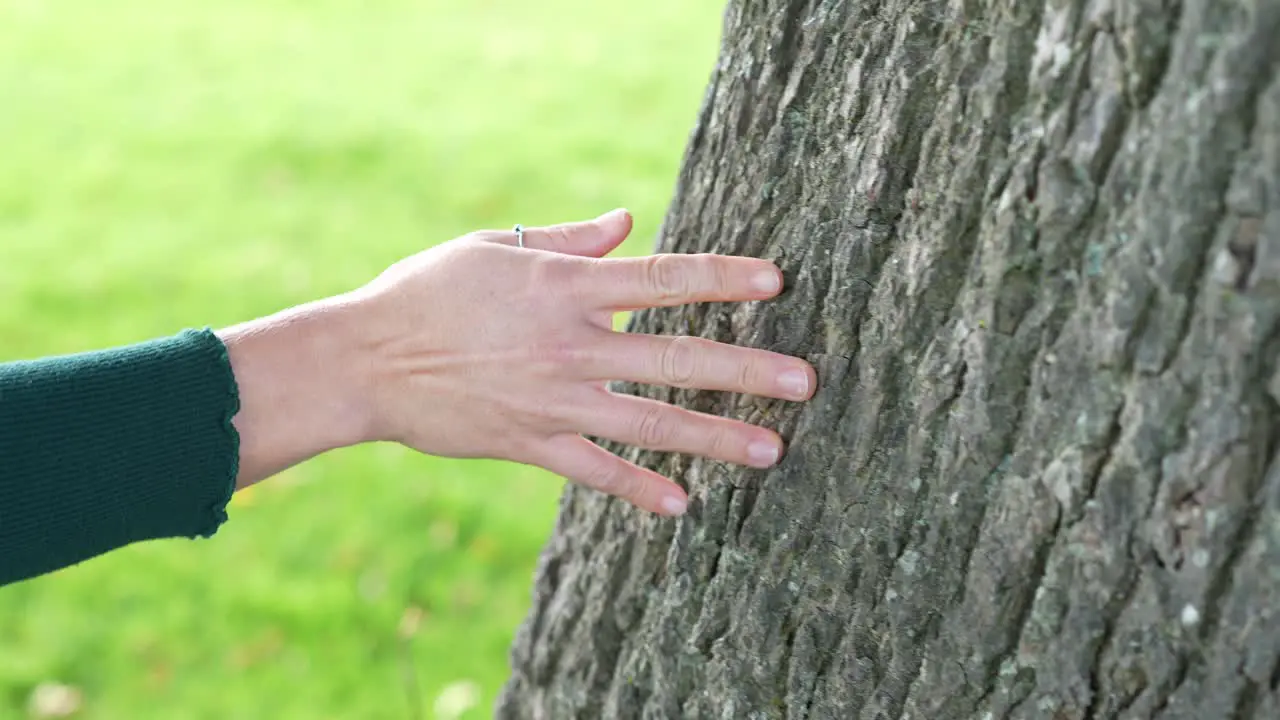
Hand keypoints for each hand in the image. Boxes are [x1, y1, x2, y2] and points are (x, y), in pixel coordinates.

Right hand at [348, 209, 814, 515]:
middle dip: (746, 369)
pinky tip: (683, 505)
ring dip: (714, 436)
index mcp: (564, 286)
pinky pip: (596, 471)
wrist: (362, 359)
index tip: (777, 281)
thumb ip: (568, 238)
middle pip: (676, 356)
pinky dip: (639, 489)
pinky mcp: (531, 444)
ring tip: (772, 451)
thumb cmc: (427, 291)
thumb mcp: (495, 248)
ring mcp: (553, 399)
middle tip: (806, 383)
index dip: (724, 278)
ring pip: (650, 421)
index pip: (663, 278)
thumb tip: (628, 223)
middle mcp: (570, 344)